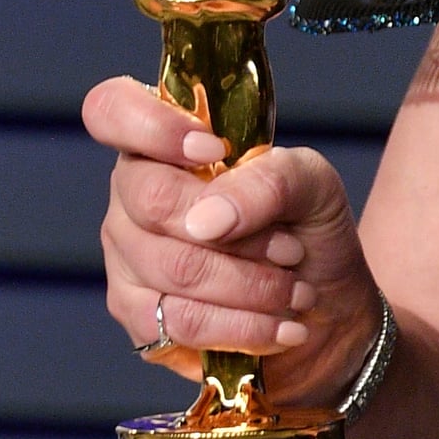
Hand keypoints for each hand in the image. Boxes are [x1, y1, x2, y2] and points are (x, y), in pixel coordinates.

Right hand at [83, 75, 378, 403]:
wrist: (327, 310)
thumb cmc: (309, 232)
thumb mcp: (313, 187)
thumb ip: (268, 180)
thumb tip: (206, 218)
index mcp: (164, 146)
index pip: (112, 111)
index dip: (152, 126)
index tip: (214, 152)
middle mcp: (131, 196)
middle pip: (152, 199)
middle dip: (240, 233)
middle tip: (291, 250)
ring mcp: (127, 258)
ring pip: (174, 269)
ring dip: (253, 285)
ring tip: (297, 291)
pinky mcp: (139, 317)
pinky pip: (179, 323)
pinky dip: (243, 327)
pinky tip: (283, 328)